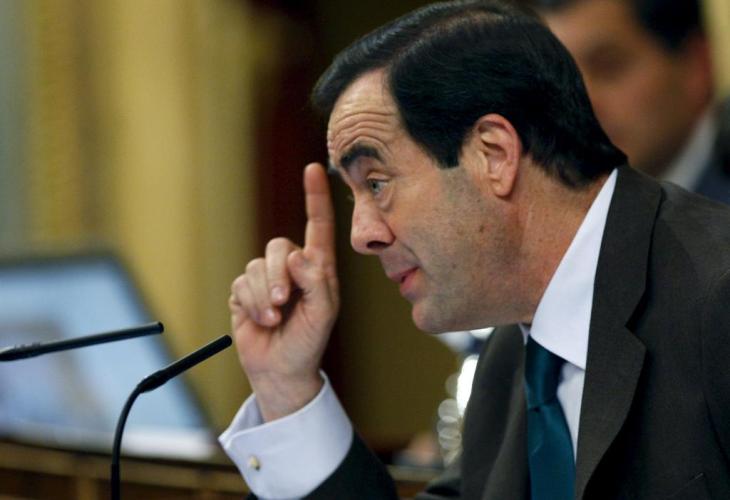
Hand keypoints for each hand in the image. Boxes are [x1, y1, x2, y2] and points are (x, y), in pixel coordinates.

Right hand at [229, 163, 338, 420]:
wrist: (281, 370)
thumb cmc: (309, 341)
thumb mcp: (323, 313)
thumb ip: (316, 283)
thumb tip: (297, 255)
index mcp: (317, 268)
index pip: (317, 226)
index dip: (315, 197)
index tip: (313, 169)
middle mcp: (291, 268)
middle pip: (278, 246)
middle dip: (278, 275)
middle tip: (283, 301)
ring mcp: (266, 279)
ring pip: (257, 266)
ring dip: (264, 295)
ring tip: (275, 317)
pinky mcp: (244, 292)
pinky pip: (242, 284)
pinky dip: (252, 304)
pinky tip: (262, 320)